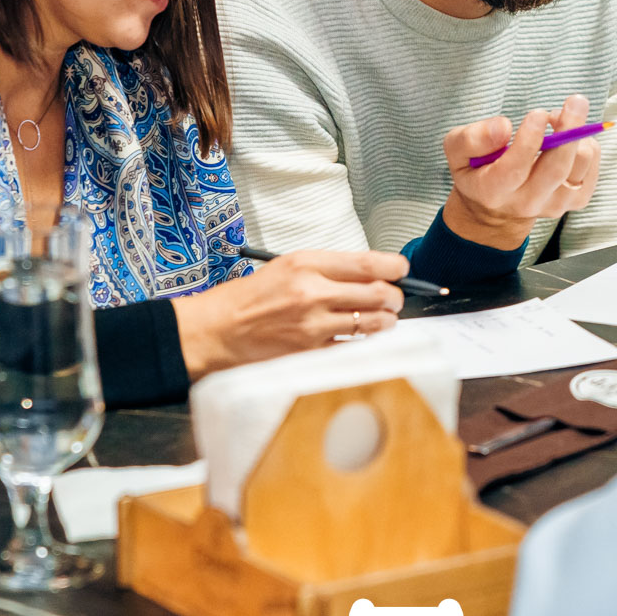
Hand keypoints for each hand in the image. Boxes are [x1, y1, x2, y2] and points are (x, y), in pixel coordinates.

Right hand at [172, 250, 406, 377]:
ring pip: (372, 323)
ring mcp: (312, 325)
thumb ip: (327, 269)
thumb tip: (368, 274)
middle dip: (395, 297)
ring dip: (386, 321)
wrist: (215, 330)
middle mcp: (312, 292)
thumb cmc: (248, 299)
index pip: (368, 262)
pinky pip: (353, 348)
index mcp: (306, 263)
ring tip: (384, 319)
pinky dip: (365, 343)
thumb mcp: (285, 266)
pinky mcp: (310, 353)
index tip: (401, 270)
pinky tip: (362, 339)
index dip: (395, 267)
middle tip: (394, 298)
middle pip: (378, 293)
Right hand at [440, 95, 600, 251]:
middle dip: (569, 130)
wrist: (497, 208)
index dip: (528, 139)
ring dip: (576, 134)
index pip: (514, 169)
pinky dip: (587, 144)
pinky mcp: (576, 200)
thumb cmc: (478, 169)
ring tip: (558, 119)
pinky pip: (591, 167)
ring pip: (578, 165)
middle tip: (574, 101)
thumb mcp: (457, 150)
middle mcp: (526, 202)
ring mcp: (554, 204)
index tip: (537, 113)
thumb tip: (503, 128)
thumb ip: (470, 138)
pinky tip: (570, 136)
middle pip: (555, 169)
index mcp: (493, 190)